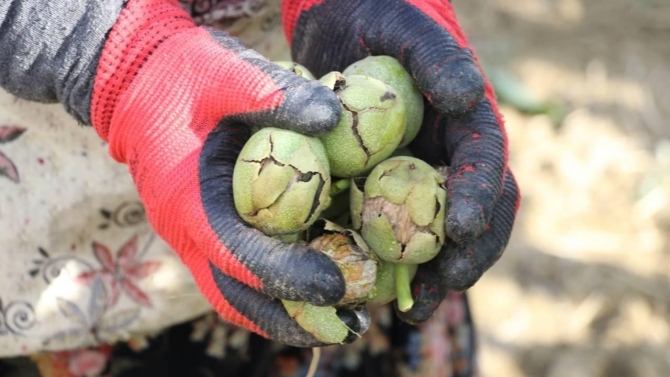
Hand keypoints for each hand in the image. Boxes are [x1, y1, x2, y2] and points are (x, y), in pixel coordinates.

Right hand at [90, 0, 368, 345]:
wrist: (137, 81)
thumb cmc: (183, 75)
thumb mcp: (227, 71)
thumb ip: (274, 95)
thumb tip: (334, 119)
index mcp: (188, 199)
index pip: (238, 255)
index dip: (287, 276)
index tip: (337, 287)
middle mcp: (185, 231)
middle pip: (237, 295)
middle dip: (293, 317)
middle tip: (351, 324)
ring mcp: (191, 236)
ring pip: (235, 294)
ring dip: (284, 314)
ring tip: (340, 321)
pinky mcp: (204, 231)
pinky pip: (235, 274)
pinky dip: (272, 291)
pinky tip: (312, 289)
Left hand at [282, 0, 520, 321]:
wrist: (344, 20)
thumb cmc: (380, 17)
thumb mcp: (408, 29)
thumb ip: (438, 58)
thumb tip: (469, 97)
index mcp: (465, 122)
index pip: (485, 165)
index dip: (479, 198)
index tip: (462, 228)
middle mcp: (447, 155)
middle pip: (471, 215)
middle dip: (463, 255)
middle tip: (441, 289)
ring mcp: (415, 175)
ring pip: (432, 233)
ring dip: (428, 273)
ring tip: (412, 308)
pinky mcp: (379, 185)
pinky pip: (387, 229)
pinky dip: (384, 259)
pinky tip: (368, 285)